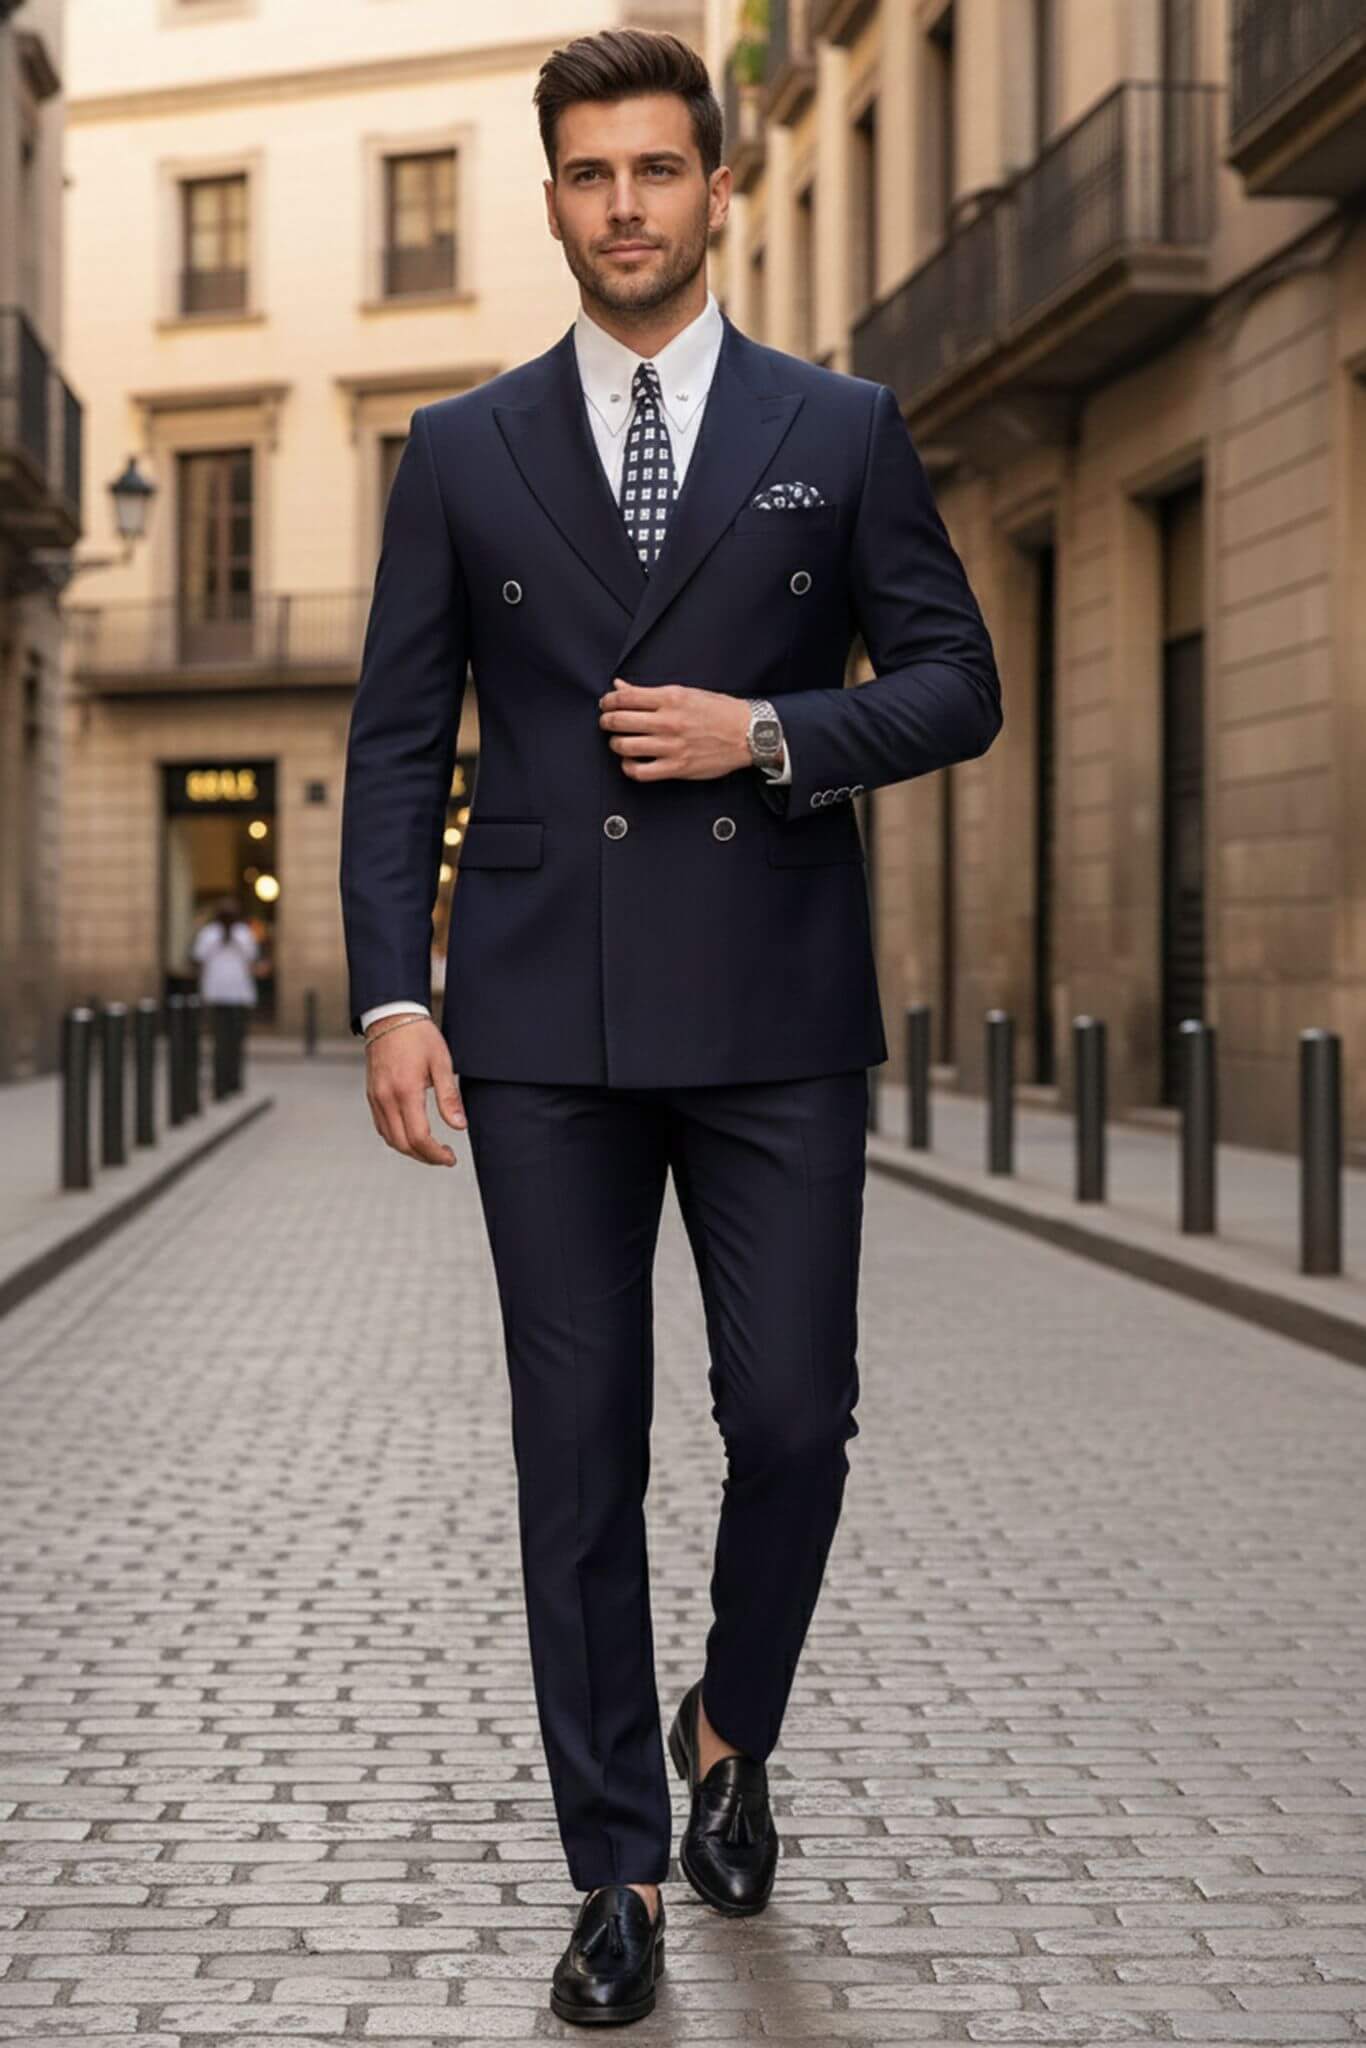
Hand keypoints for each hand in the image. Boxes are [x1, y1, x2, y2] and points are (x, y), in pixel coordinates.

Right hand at [364, 1017, 465, 1166]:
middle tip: (445, 1157)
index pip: (418, 1137)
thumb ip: (449, 1097)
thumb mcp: (441, 1063)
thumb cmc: (419, 1036)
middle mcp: (386, 1098)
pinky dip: (397, 1138)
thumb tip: (459, 1126)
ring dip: (410, 1150)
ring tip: (431, 1149)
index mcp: (405, 1091)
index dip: (436, 1154)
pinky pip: (382, 1126)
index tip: (451, 1158)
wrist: (391, 1017)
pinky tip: (413, 1135)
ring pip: (390, 1138)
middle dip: (425, 1157)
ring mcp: (375, 1098)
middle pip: (402, 1144)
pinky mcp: (371, 1095)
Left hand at [599, 679, 751, 780]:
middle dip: (607, 721)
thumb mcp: (685, 692)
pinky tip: (631, 762)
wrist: (748, 733)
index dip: (608, 701)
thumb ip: (649, 692)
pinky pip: (640, 771)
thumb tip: (620, 686)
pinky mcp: (677, 767)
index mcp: (671, 698)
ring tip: (619, 742)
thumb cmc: (719, 711)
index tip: (605, 704)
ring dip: (615, 744)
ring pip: (625, 746)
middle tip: (607, 722)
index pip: (625, 698)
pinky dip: (628, 767)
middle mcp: (669, 721)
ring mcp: (672, 746)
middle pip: (619, 721)